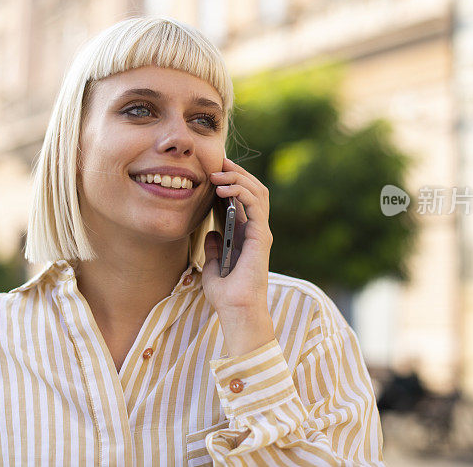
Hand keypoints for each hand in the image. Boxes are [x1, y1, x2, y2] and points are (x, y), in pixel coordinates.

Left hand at [201, 158, 274, 355]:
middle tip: (217, 160)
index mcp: (246, 235)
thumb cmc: (226, 296)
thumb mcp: (213, 267)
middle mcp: (256, 230)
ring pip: (257, 192)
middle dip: (236, 172)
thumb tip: (210, 233)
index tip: (212, 170)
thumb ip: (214, 248)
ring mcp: (261, 232)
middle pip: (252, 190)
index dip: (230, 181)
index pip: (242, 199)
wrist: (237, 312)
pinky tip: (224, 187)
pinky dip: (241, 191)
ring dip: (238, 177)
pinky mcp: (262, 236)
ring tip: (219, 171)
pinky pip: (256, 204)